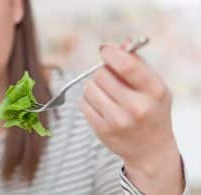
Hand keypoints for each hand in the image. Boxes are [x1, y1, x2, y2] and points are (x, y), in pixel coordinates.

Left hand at [79, 42, 183, 193]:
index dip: (111, 53)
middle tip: (111, 80)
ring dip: (94, 86)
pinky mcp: (102, 130)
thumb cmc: (151, 110)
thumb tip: (118, 45)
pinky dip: (88, 100)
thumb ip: (136, 63)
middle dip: (103, 72)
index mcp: (154, 91)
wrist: (150, 148)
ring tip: (107, 94)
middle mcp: (137, 107)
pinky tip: (101, 106)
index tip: (105, 50)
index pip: (126, 65)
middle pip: (101, 74)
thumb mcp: (153, 86)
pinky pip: (83, 103)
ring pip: (89, 88)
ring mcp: (118, 121)